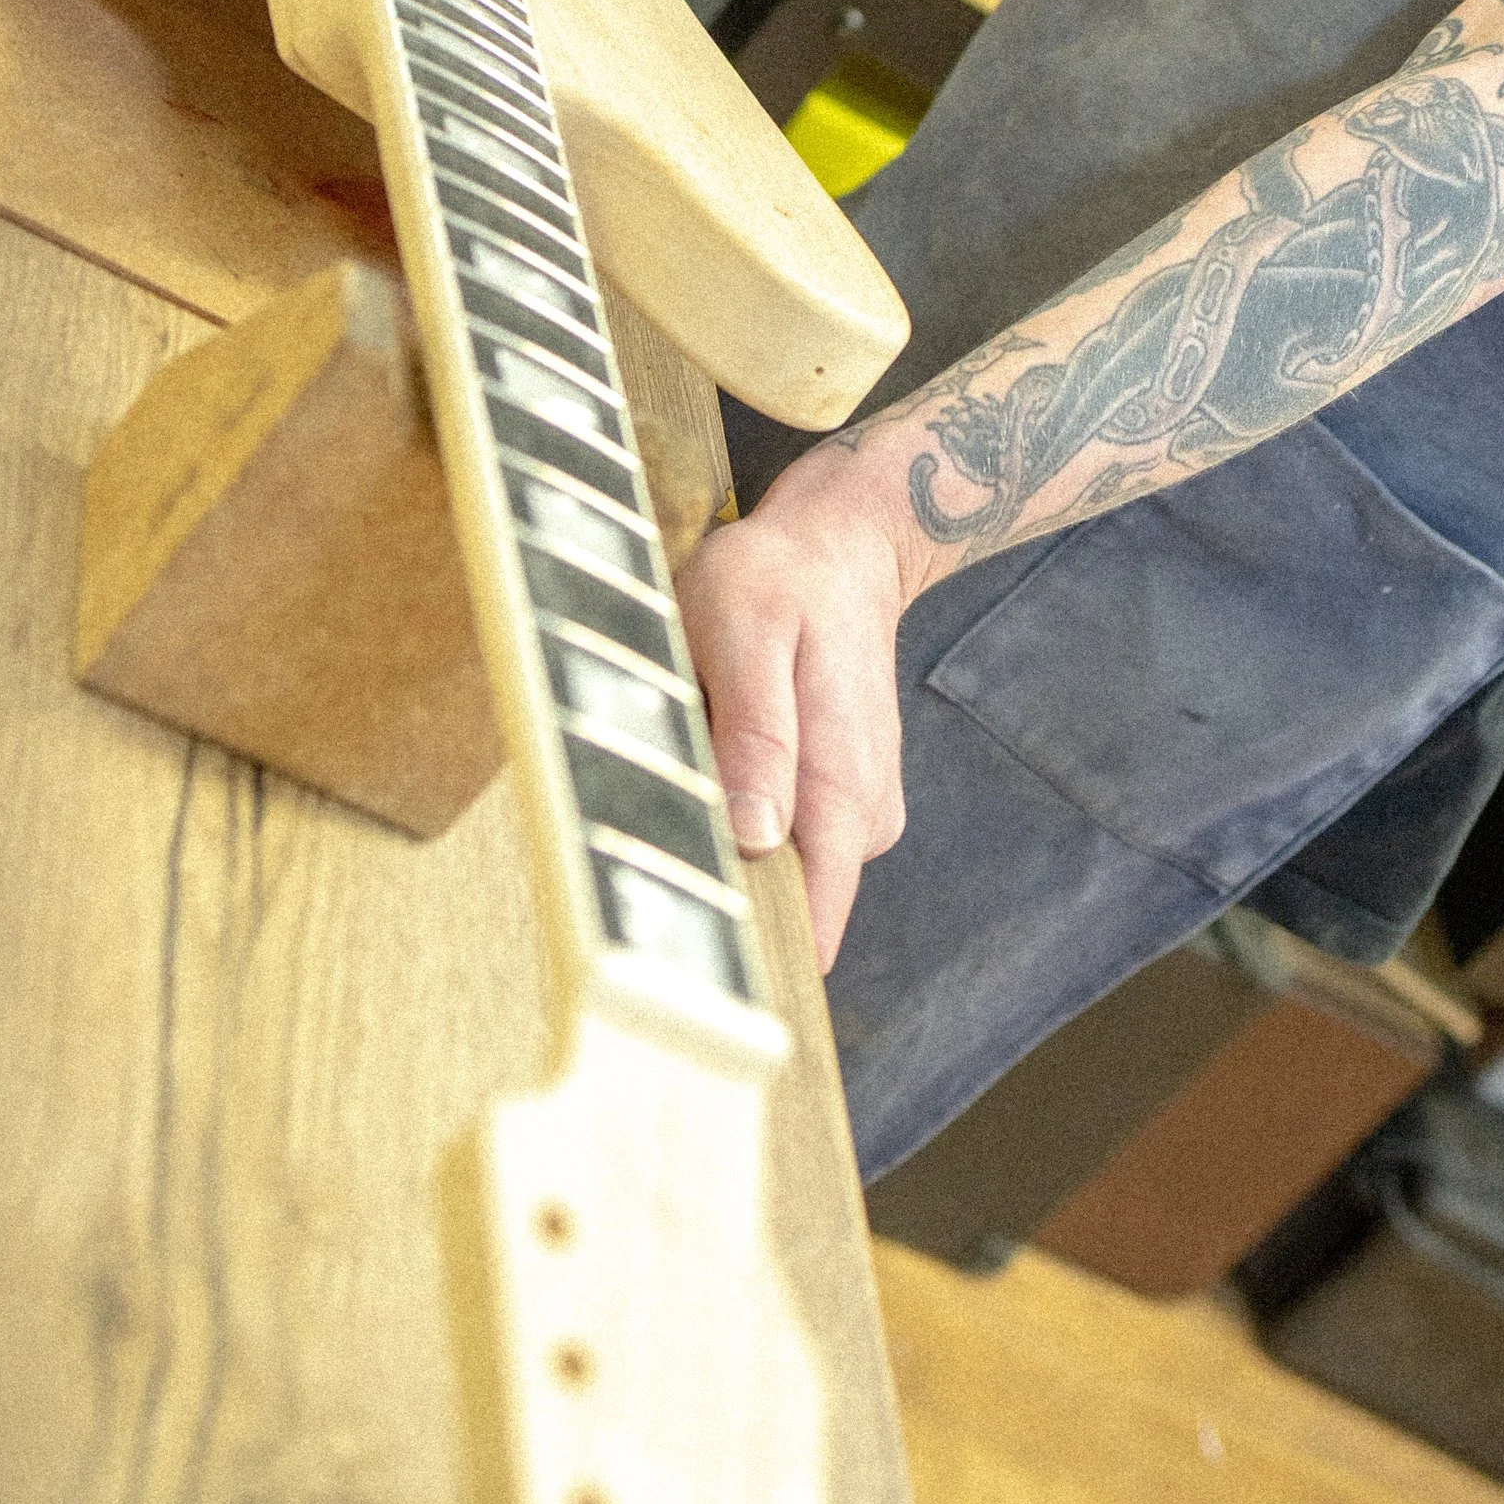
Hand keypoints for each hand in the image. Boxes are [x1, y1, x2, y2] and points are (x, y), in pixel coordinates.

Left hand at [677, 429, 932, 969]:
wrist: (844, 542)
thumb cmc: (780, 577)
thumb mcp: (745, 632)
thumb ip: (754, 732)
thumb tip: (753, 834)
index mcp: (842, 796)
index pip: (810, 932)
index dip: (743, 961)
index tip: (671, 961)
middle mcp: (862, 821)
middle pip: (785, 915)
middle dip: (716, 898)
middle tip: (641, 856)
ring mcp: (854, 813)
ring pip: (777, 874)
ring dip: (722, 848)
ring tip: (679, 784)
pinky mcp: (837, 799)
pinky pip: (783, 838)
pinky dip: (739, 817)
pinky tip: (711, 770)